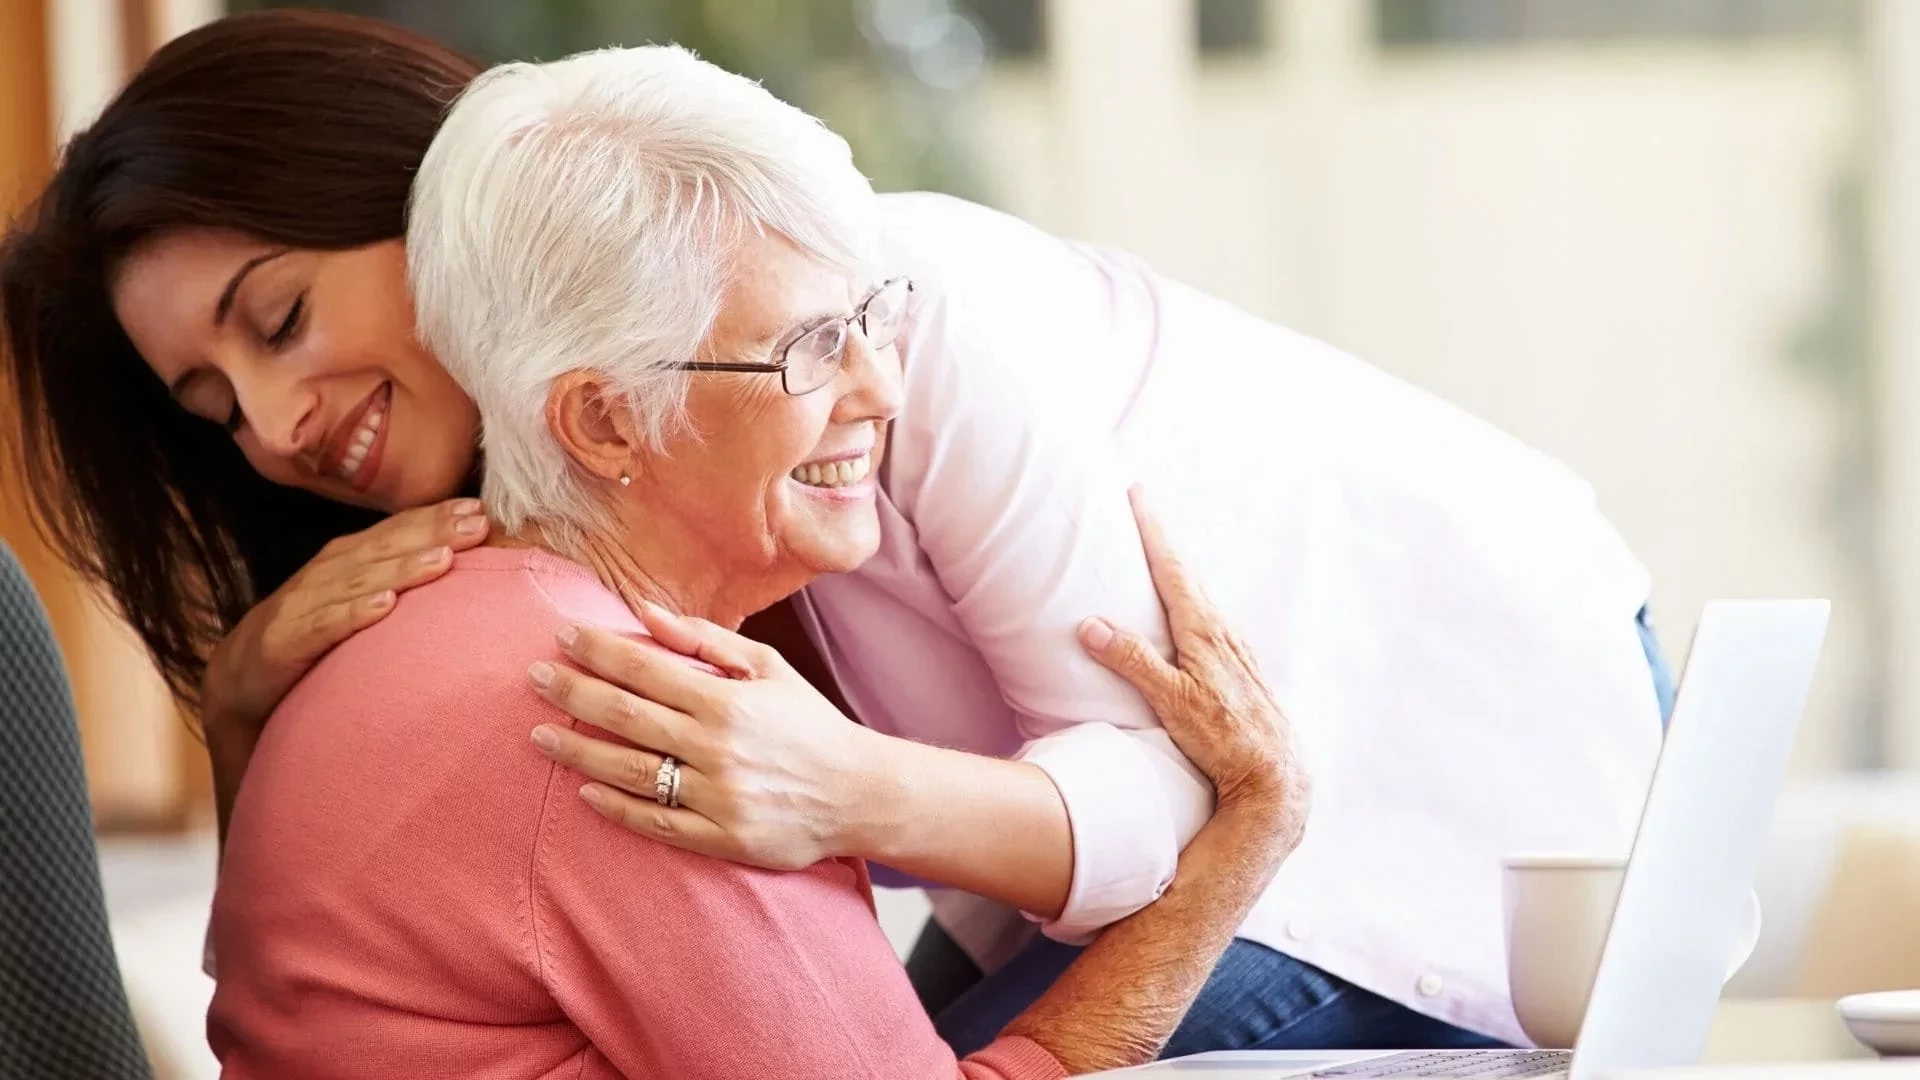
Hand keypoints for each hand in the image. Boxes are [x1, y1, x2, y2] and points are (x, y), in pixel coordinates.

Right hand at [200, 498, 489, 738]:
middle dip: (431, 532)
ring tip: (442, 561)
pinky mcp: (284, 641)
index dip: (435, 517)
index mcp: (345, 560)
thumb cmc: (309, 635)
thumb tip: (453, 564)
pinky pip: (323, 626)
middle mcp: (326, 574)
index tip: (481, 509)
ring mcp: (304, 605)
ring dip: (402, 569)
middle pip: (384, 547)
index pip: (395, 532)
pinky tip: (383, 607)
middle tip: (476, 523)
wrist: (239, 680)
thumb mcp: (352, 601)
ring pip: (359, 581)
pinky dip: (353, 614)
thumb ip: (392, 580)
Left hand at [526, 605, 873, 871]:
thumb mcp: (770, 669)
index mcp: (729, 700)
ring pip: (630, 771)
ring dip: (579, 752)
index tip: (561, 636)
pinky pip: (656, 823)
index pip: (647, 669)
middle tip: (533, 677)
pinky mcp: (721, 838)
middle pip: (627, 716)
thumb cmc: (810, 724)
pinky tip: (583, 792)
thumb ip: (706, 640)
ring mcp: (717, 796)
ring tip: (540, 734)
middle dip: (574, 693)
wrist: (860, 792)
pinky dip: (616, 808)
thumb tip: (645, 611)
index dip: (599, 651)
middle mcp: (718, 747)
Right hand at [1077, 487, 1308, 832]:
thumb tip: (1091, 625)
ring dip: (1179, 568)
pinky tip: (1191, 613)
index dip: (1153, 529)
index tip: (1137, 493)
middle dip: (1163, 538)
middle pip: (1188, 573)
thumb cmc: (1224, 741)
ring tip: (1160, 551)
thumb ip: (1133, 661)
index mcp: (1204, 631)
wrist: (1276, 776)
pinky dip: (1193, 599)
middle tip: (1142, 506)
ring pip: (1202, 595)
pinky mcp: (1241, 670)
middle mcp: (1223, 633)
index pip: (1172, 568)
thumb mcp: (1171, 702)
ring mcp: (1236, 651)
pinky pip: (1211, 618)